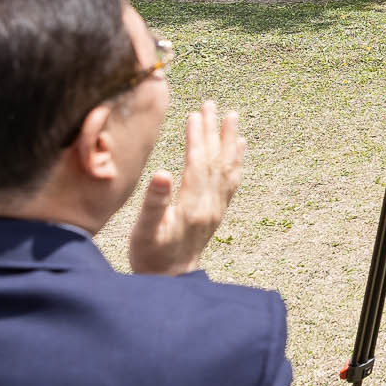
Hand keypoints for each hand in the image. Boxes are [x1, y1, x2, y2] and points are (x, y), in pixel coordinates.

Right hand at [127, 99, 245, 275]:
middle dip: (213, 131)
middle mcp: (210, 204)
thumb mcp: (146, 231)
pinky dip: (236, 161)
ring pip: (227, 168)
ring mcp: (216, 207)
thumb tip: (161, 174)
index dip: (196, 139)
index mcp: (192, 205)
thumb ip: (154, 203)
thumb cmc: (152, 256)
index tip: (194, 115)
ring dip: (229, 140)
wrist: (170, 281)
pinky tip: (239, 147)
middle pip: (215, 161)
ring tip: (232, 117)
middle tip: (211, 104)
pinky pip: (232, 181)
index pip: (197, 164)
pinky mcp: (217, 211)